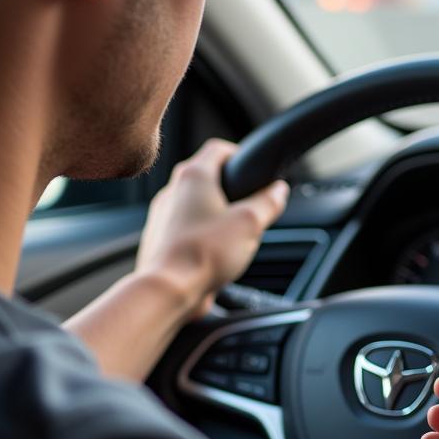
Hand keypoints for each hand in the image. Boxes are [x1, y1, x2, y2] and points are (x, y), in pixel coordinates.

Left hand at [135, 139, 288, 319]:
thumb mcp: (250, 223)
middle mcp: (172, 191)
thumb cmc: (204, 253)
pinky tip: (216, 255)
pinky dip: (203, 236)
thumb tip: (279, 190)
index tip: (253, 171)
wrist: (168, 290)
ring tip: (234, 236)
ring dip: (216, 215)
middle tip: (249, 207)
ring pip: (195, 206)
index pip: (218, 149)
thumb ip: (268, 202)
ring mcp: (162, 216)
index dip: (239, 155)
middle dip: (231, 191)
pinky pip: (186, 230)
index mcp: (193, 176)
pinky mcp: (160, 240)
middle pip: (206, 179)